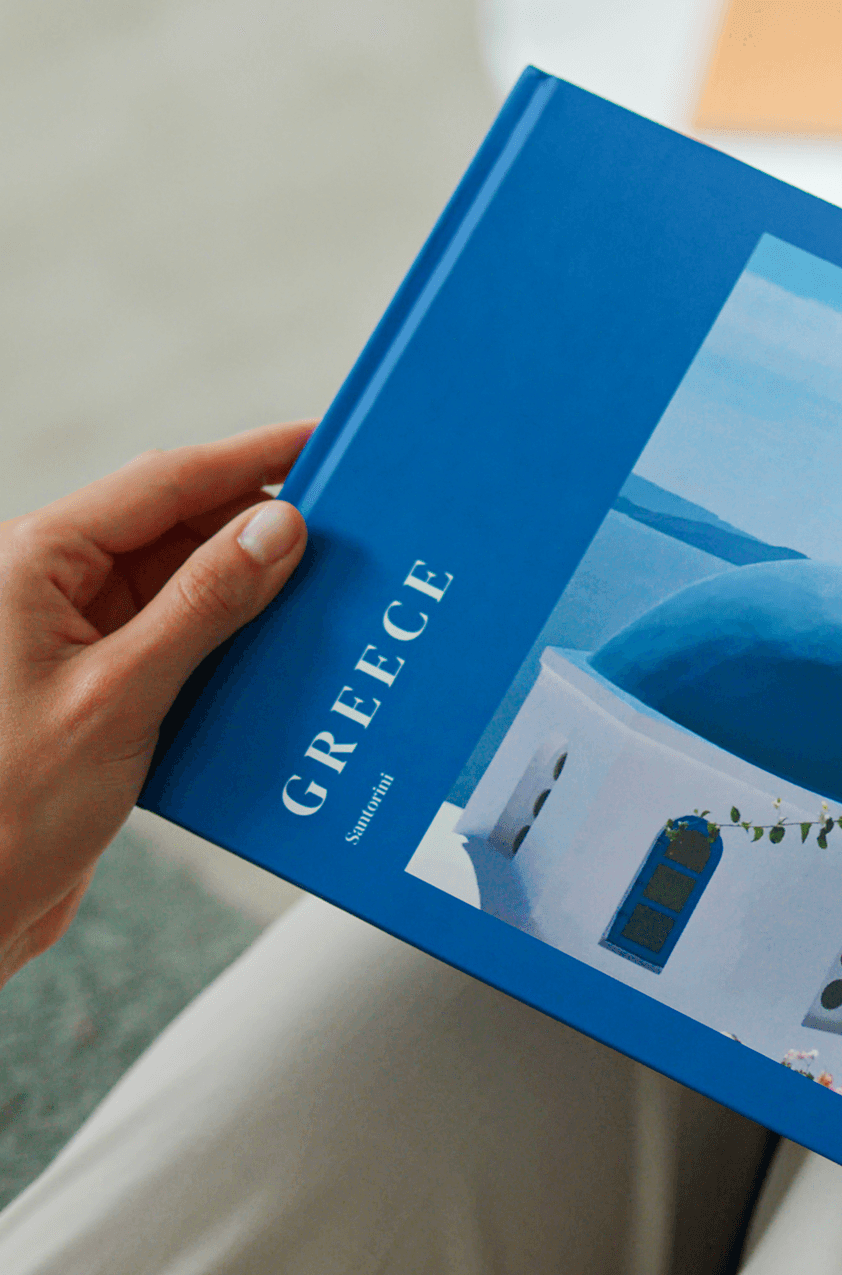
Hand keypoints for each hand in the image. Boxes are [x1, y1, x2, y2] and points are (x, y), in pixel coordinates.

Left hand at [0, 422, 311, 987]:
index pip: (163, 483)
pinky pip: (183, 641)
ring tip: (331, 589)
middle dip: (261, 526)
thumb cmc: (5, 807)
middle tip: (349, 526)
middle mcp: (56, 587)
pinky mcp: (104, 687)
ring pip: (186, 586)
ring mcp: (80, 637)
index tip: (320, 441)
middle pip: (178, 527)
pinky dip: (234, 643)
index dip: (249, 456)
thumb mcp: (121, 694)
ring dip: (253, 590)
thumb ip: (204, 604)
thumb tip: (279, 528)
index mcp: (36, 561)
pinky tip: (283, 653)